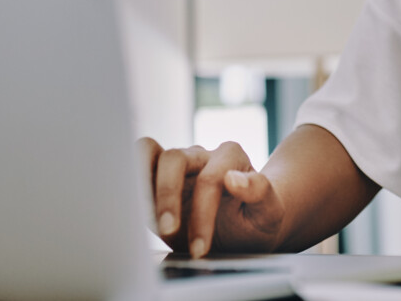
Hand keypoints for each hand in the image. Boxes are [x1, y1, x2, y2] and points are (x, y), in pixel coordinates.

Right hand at [138, 137, 284, 257]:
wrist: (243, 231)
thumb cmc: (256, 221)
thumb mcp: (269, 213)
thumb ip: (260, 192)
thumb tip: (234, 177)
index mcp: (230, 157)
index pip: (210, 179)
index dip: (202, 215)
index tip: (200, 248)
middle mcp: (201, 155)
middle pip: (174, 158)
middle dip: (168, 197)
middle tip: (169, 231)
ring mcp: (176, 164)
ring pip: (147, 151)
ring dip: (141, 182)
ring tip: (144, 215)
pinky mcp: (156, 178)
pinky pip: (136, 168)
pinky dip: (130, 186)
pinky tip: (136, 213)